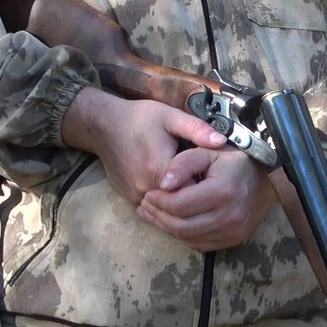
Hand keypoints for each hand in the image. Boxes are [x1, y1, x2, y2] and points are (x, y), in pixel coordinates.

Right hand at [59, 87, 227, 208]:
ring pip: (168, 210)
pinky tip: (176, 188)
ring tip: (192, 185)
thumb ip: (196, 129)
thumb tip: (221, 141)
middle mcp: (146, 187)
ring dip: (182, 201)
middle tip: (207, 181)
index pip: (193, 189)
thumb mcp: (170, 116)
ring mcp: (136, 196)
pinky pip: (156, 209)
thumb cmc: (139, 119)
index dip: (207, 184)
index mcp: (159, 168)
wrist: (105, 126)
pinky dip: (168, 203)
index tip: (214, 174)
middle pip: (182, 203)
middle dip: (197, 195)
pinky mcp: (131, 200)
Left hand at [140, 148, 276, 250]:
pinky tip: (173, 223)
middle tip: (145, 206)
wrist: (267, 179)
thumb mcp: (208, 152)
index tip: (148, 194)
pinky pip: (200, 244)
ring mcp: (232, 231)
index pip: (178, 205)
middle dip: (157, 216)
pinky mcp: (233, 240)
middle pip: (180, 225)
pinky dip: (183, 235)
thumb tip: (163, 183)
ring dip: (166, 227)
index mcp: (222, 191)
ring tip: (154, 215)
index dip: (158, 201)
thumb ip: (183, 163)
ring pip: (188, 238)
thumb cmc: (234, 161)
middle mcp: (229, 216)